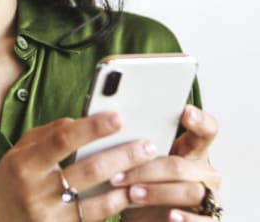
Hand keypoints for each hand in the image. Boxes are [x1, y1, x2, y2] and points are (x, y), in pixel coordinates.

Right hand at [0, 112, 157, 221]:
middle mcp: (36, 192)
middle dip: (122, 156)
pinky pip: (95, 219)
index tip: (117, 117)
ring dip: (127, 183)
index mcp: (25, 164)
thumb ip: (51, 132)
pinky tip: (132, 192)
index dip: (91, 128)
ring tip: (148, 167)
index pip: (62, 141)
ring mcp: (49, 218)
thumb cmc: (14, 175)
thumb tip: (83, 121)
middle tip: (146, 144)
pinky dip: (116, 205)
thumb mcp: (22, 148)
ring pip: (98, 200)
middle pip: (88, 171)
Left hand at [119, 106, 220, 221]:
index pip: (205, 129)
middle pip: (181, 165)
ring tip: (133, 194)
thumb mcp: (141, 162)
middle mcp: (204, 171)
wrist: (147, 217)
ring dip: (158, 193)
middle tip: (120, 174)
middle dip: (147, 170)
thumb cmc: (145, 183)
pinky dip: (186, 219)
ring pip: (190, 190)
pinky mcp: (210, 220)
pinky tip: (171, 216)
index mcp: (192, 149)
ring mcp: (210, 197)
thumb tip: (111, 124)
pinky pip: (203, 221)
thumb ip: (137, 145)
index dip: (199, 120)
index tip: (184, 111)